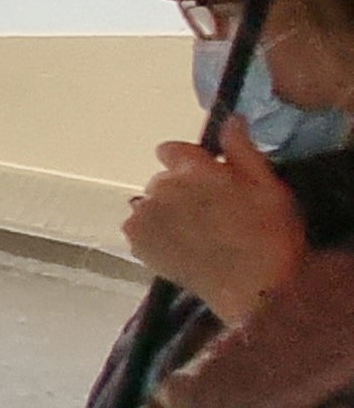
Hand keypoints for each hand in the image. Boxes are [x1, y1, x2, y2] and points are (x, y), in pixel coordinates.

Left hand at [124, 130, 310, 319]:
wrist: (256, 289)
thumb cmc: (270, 235)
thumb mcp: (268, 186)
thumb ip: (242, 149)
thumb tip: (230, 118)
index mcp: (191, 168)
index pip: (171, 150)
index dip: (190, 165)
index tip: (209, 183)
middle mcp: (159, 187)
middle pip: (162, 180)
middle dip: (181, 191)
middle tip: (210, 216)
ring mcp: (144, 216)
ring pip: (151, 205)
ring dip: (166, 214)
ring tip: (197, 236)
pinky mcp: (136, 242)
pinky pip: (139, 229)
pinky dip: (154, 236)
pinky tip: (181, 249)